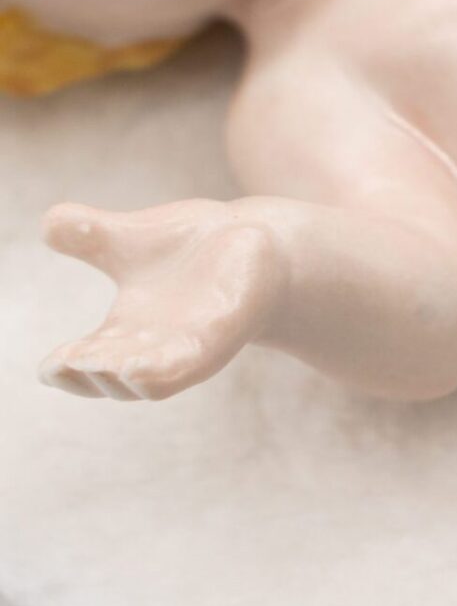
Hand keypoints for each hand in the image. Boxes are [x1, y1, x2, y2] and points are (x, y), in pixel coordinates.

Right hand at [39, 200, 286, 401]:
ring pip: (147, 383)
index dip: (62, 370)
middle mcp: (152, 349)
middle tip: (69, 359)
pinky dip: (162, 370)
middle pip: (109, 380)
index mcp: (122, 333)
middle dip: (87, 374)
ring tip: (100, 366)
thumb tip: (50, 222)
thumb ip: (88, 235)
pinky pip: (188, 365)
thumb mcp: (130, 238)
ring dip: (122, 378)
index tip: (50, 364)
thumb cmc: (190, 246)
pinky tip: (139, 368)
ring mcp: (188, 348)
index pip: (81, 367)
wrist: (258, 241)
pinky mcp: (221, 337)